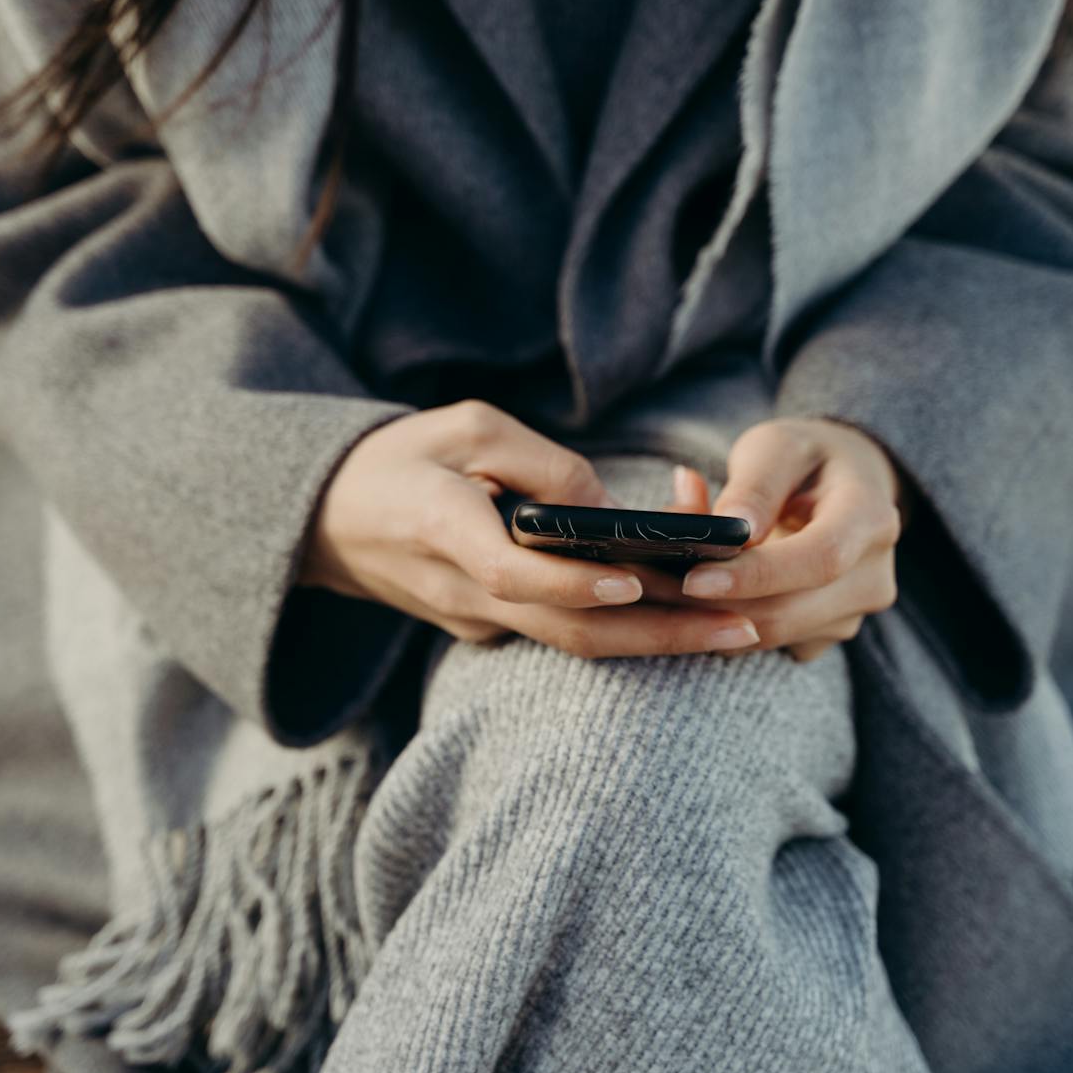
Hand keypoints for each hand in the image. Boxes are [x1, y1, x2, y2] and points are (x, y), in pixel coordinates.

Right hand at [299, 399, 762, 658]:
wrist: (330, 521)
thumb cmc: (401, 458)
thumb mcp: (464, 427)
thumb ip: (538, 462)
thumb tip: (607, 506)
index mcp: (441, 529)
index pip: (512, 573)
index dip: (574, 584)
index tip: (634, 583)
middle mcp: (462, 591)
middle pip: (567, 630)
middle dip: (660, 634)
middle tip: (742, 629)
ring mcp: (476, 620)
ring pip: (574, 644)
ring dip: (657, 643)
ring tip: (737, 632)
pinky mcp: (491, 628)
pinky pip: (563, 634)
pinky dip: (626, 629)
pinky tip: (688, 616)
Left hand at [672, 416, 908, 663]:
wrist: (845, 483)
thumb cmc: (804, 457)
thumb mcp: (778, 447)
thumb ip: (756, 485)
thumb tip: (732, 528)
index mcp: (871, 518)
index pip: (819, 560)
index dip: (756, 575)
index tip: (693, 577)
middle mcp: (874, 576)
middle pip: (790, 611)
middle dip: (713, 605)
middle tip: (645, 584)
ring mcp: (854, 613)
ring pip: (773, 635)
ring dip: (709, 617)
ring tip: (657, 582)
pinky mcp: (828, 634)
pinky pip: (771, 644)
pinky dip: (726, 624)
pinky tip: (697, 594)